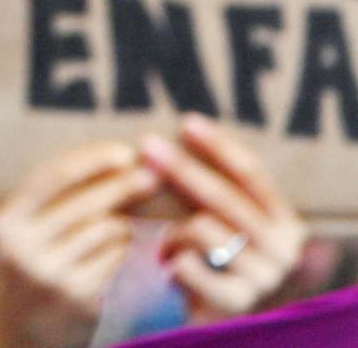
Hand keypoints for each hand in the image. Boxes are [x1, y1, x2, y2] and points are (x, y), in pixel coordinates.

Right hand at [0, 142, 158, 347]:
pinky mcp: (78, 302)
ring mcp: (50, 278)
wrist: (16, 344)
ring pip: (105, 231)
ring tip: (132, 219)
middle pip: (84, 203)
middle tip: (151, 174)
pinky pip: (115, 261)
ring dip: (126, 221)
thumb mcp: (19, 234)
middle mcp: (21, 250)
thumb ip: (50, 201)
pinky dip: (126, 250)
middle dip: (122, 185)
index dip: (90, 160)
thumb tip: (112, 161)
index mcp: (2, 224)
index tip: (123, 152)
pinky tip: (128, 249)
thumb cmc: (25, 275)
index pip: (51, 177)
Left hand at [142, 114, 306, 322]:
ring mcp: (263, 277)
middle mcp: (283, 247)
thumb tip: (184, 125)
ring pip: (202, 227)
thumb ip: (209, 175)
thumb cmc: (209, 247)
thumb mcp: (217, 208)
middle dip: (181, 166)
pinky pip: (189, 264)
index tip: (186, 122)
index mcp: (283, 217)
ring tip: (164, 240)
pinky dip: (171, 258)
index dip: (218, 145)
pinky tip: (167, 264)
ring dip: (172, 228)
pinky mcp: (237, 302)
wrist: (205, 308)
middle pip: (223, 194)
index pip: (251, 171)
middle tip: (147, 144)